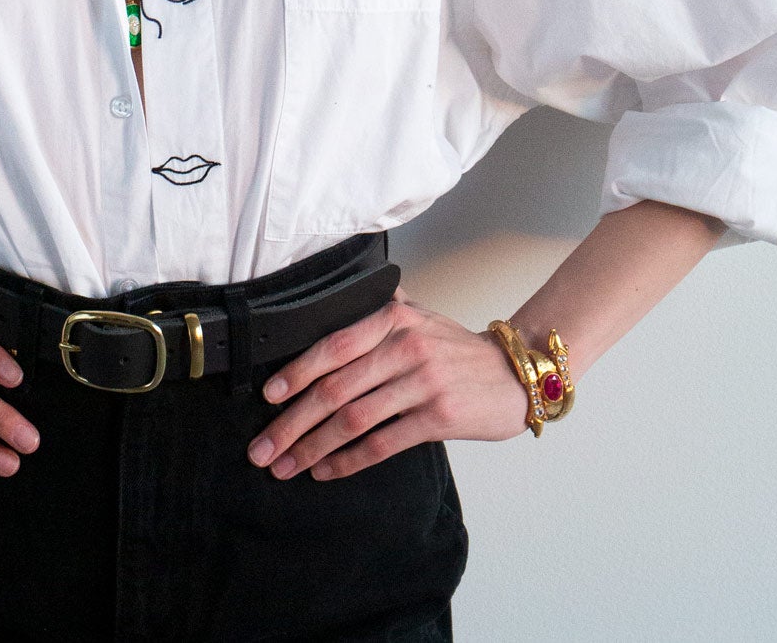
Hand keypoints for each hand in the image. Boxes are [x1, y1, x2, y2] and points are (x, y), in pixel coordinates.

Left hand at [245, 287, 531, 480]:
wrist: (514, 374)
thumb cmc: (455, 348)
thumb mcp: (418, 315)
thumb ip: (376, 309)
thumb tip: (325, 305)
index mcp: (393, 317)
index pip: (333, 345)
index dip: (297, 372)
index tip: (268, 396)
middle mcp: (405, 346)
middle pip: (335, 388)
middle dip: (292, 421)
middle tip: (262, 448)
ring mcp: (423, 382)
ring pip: (353, 419)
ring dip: (313, 447)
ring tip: (286, 466)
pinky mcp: (439, 417)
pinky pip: (382, 443)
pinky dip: (349, 460)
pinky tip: (325, 471)